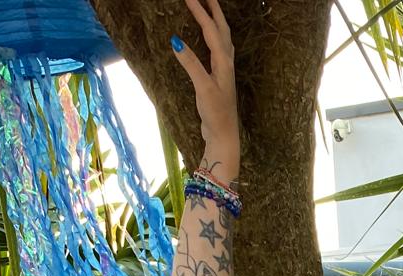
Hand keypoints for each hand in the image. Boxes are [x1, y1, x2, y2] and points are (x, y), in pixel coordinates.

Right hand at [172, 0, 239, 164]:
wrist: (224, 136)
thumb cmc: (216, 114)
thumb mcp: (202, 88)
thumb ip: (191, 64)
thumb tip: (176, 41)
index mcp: (223, 62)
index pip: (211, 29)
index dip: (199, 11)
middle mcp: (227, 63)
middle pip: (222, 29)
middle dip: (214, 9)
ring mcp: (225, 70)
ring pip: (224, 38)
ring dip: (217, 21)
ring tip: (210, 9)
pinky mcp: (220, 78)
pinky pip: (220, 49)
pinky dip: (216, 37)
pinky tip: (212, 40)